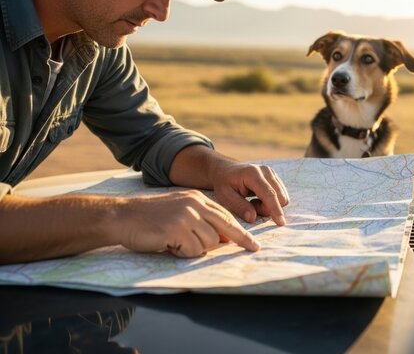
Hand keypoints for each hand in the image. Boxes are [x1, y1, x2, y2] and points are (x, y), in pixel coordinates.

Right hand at [115, 190, 259, 257]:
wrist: (122, 216)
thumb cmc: (150, 218)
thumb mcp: (179, 212)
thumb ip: (200, 221)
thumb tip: (224, 239)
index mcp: (197, 198)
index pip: (225, 215)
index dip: (240, 231)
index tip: (252, 242)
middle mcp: (195, 204)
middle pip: (226, 226)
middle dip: (242, 240)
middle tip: (254, 249)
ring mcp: (186, 215)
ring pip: (210, 242)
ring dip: (195, 249)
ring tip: (176, 244)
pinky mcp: (177, 228)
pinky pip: (193, 250)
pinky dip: (183, 253)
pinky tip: (169, 246)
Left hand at [207, 159, 289, 225]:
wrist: (225, 170)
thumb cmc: (224, 183)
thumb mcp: (225, 196)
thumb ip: (240, 206)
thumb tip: (253, 218)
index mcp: (252, 174)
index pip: (269, 193)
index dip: (275, 209)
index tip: (281, 223)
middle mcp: (266, 171)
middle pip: (279, 196)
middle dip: (268, 208)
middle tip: (251, 206)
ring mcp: (272, 173)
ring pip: (282, 197)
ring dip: (269, 206)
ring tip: (253, 202)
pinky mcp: (275, 177)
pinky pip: (281, 195)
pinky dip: (271, 202)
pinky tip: (258, 198)